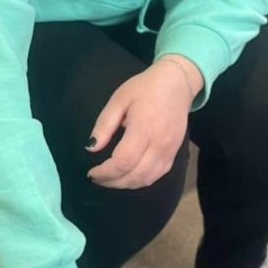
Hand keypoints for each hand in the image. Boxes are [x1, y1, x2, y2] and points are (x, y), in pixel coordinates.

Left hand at [85, 56, 198, 189]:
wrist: (177, 83)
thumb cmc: (144, 88)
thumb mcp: (118, 100)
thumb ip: (104, 125)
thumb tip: (91, 147)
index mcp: (144, 129)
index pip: (123, 162)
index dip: (105, 173)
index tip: (91, 173)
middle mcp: (159, 144)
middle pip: (135, 175)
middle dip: (112, 182)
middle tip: (96, 178)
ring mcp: (170, 150)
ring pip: (147, 179)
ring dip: (126, 184)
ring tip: (109, 179)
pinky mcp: (175, 152)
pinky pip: (157, 175)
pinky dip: (140, 181)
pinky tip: (127, 176)